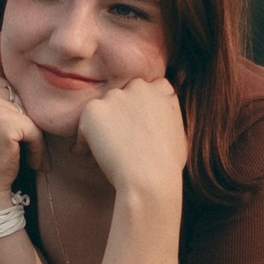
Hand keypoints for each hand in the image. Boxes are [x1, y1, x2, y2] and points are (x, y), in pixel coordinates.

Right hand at [0, 44, 37, 209]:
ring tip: (10, 151)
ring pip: (31, 111)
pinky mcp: (3, 121)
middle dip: (23, 120)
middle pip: (22, 94)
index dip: (13, 108)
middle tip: (2, 143)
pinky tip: (17, 159)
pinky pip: (36, 129)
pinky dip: (35, 148)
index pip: (10, 79)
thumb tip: (2, 35)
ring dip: (30, 135)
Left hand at [78, 73, 186, 209]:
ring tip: (109, 152)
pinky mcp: (93, 109)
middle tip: (121, 140)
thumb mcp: (179, 134)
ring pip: (104, 109)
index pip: (148, 90)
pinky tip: (94, 157)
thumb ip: (166, 118)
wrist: (149, 177)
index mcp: (162, 89)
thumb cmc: (167, 165)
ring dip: (103, 125)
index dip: (141, 109)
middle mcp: (138, 86)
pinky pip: (84, 123)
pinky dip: (86, 139)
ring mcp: (115, 96)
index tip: (139, 128)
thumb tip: (156, 121)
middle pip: (124, 95)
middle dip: (121, 114)